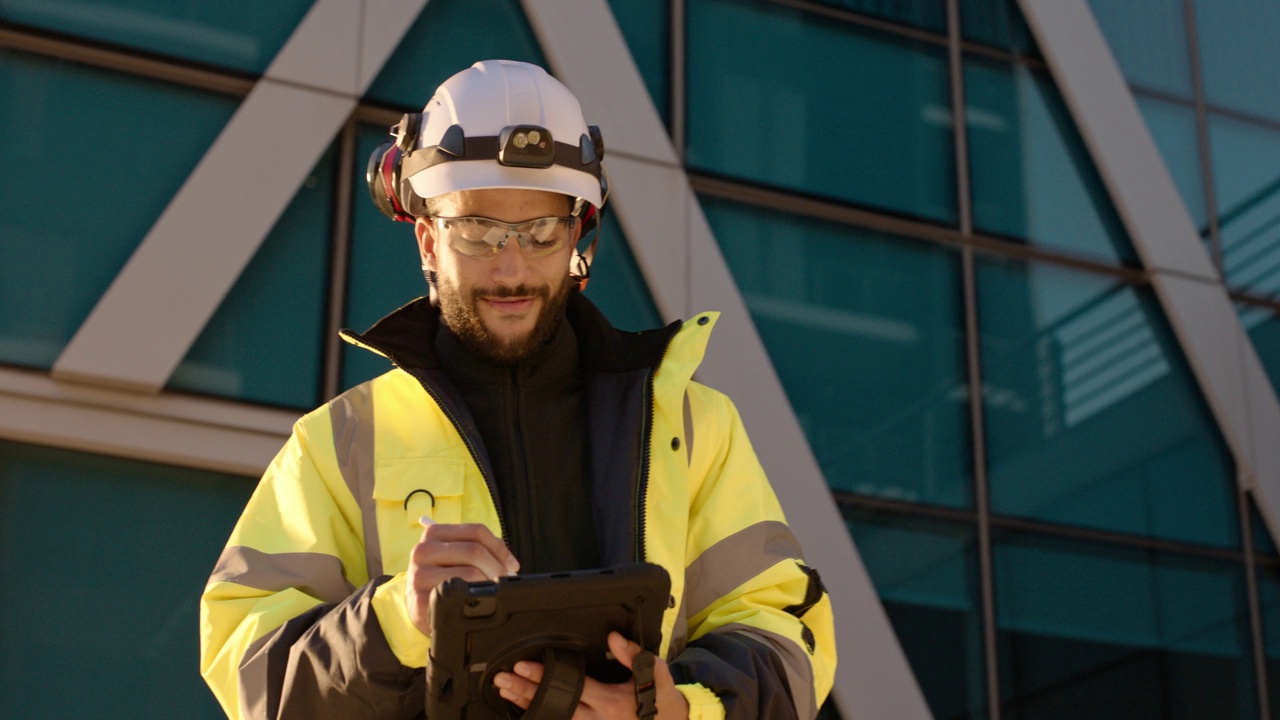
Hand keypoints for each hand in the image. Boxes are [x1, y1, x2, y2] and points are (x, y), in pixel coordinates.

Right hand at [406, 519, 519, 636]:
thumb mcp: (457, 556)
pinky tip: (477, 603)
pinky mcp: (419, 599)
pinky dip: (474, 600)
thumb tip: (510, 564)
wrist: (418, 605)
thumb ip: (481, 551)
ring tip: (493, 593)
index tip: (512, 564)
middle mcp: (423, 550)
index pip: (476, 531)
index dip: (500, 548)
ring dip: (489, 585)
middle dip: (497, 568)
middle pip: (474, 551)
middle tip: (505, 582)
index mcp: (434, 532)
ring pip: (469, 573)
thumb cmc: (445, 576)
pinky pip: (458, 596)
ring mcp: (419, 575)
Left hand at [493, 632, 690, 719]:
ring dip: (527, 707)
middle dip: (525, 693)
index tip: (523, 666)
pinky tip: (524, 711)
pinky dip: (541, 717)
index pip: (571, 686)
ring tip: (505, 693)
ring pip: (553, 719)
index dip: (545, 677)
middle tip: (503, 680)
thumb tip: (613, 637)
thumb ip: (633, 653)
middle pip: (554, 706)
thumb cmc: (660, 697)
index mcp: (610, 701)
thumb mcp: (654, 671)